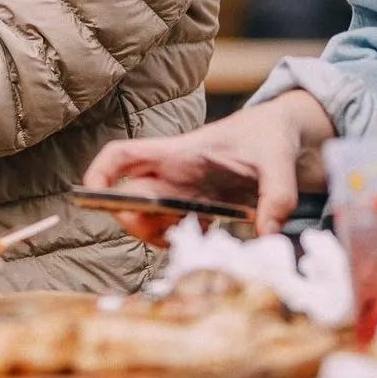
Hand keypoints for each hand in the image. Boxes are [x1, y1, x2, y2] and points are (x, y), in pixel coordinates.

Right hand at [83, 98, 318, 240]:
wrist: (283, 136)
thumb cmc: (271, 137)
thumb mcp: (279, 161)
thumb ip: (276, 196)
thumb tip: (267, 235)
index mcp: (180, 154)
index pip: (122, 157)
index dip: (99, 176)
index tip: (93, 198)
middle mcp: (174, 175)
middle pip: (129, 199)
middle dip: (135, 222)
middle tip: (168, 234)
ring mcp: (184, 193)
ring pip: (148, 219)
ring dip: (159, 235)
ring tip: (194, 237)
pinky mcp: (198, 208)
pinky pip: (174, 229)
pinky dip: (182, 241)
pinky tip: (210, 238)